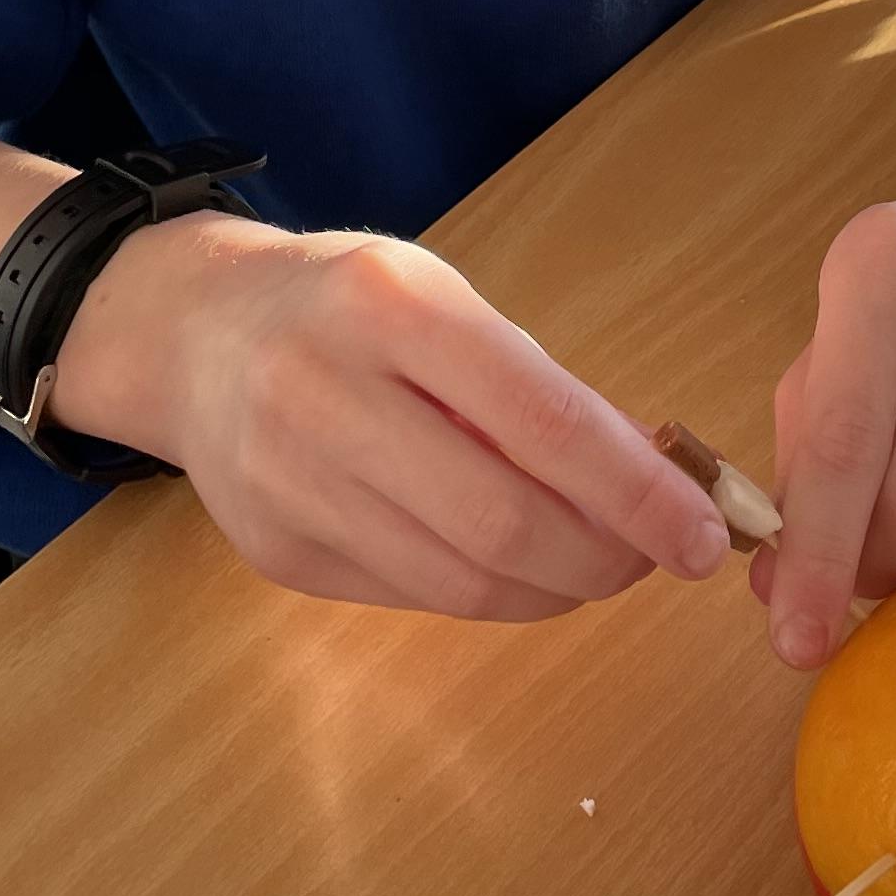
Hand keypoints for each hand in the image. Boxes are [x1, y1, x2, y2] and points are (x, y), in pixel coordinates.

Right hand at [52, 214, 730, 620]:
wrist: (190, 334)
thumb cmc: (346, 307)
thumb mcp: (440, 299)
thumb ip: (533, 387)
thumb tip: (654, 484)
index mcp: (389, 307)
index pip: (543, 421)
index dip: (638, 492)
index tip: (705, 532)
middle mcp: (325, 394)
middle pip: (502, 522)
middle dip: (606, 558)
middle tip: (657, 557)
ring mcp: (288, 484)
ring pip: (461, 581)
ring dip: (556, 589)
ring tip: (600, 565)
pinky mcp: (275, 554)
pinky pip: (413, 596)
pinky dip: (488, 594)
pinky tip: (516, 566)